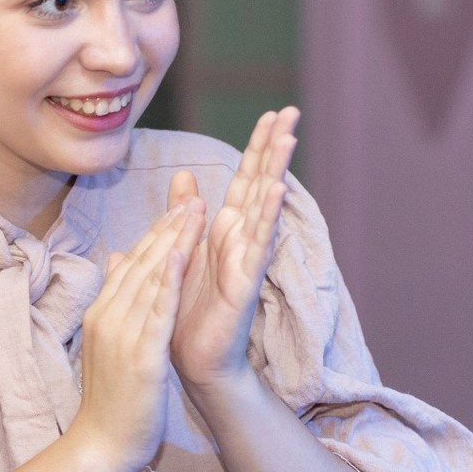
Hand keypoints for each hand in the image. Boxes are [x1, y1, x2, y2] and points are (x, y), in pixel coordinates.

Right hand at [66, 197, 195, 471]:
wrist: (101, 445)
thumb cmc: (111, 399)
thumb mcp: (110, 344)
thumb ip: (116, 303)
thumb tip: (116, 261)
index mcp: (104, 311)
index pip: (133, 262)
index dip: (158, 232)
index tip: (181, 205)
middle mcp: (109, 315)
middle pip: (142, 262)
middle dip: (170, 227)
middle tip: (194, 195)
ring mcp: (122, 334)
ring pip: (150, 278)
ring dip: (173, 241)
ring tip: (195, 211)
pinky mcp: (140, 356)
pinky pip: (156, 311)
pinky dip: (168, 281)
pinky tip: (182, 255)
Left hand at [170, 108, 298, 390]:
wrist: (193, 361)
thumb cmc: (190, 310)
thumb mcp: (182, 250)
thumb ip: (182, 213)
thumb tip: (183, 175)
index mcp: (225, 231)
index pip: (245, 180)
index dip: (258, 147)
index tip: (273, 113)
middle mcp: (241, 240)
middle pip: (260, 183)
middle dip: (273, 147)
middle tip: (291, 111)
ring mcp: (246, 260)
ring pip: (264, 208)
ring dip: (276, 172)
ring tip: (289, 139)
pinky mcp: (244, 283)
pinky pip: (258, 246)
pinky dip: (268, 218)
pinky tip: (277, 192)